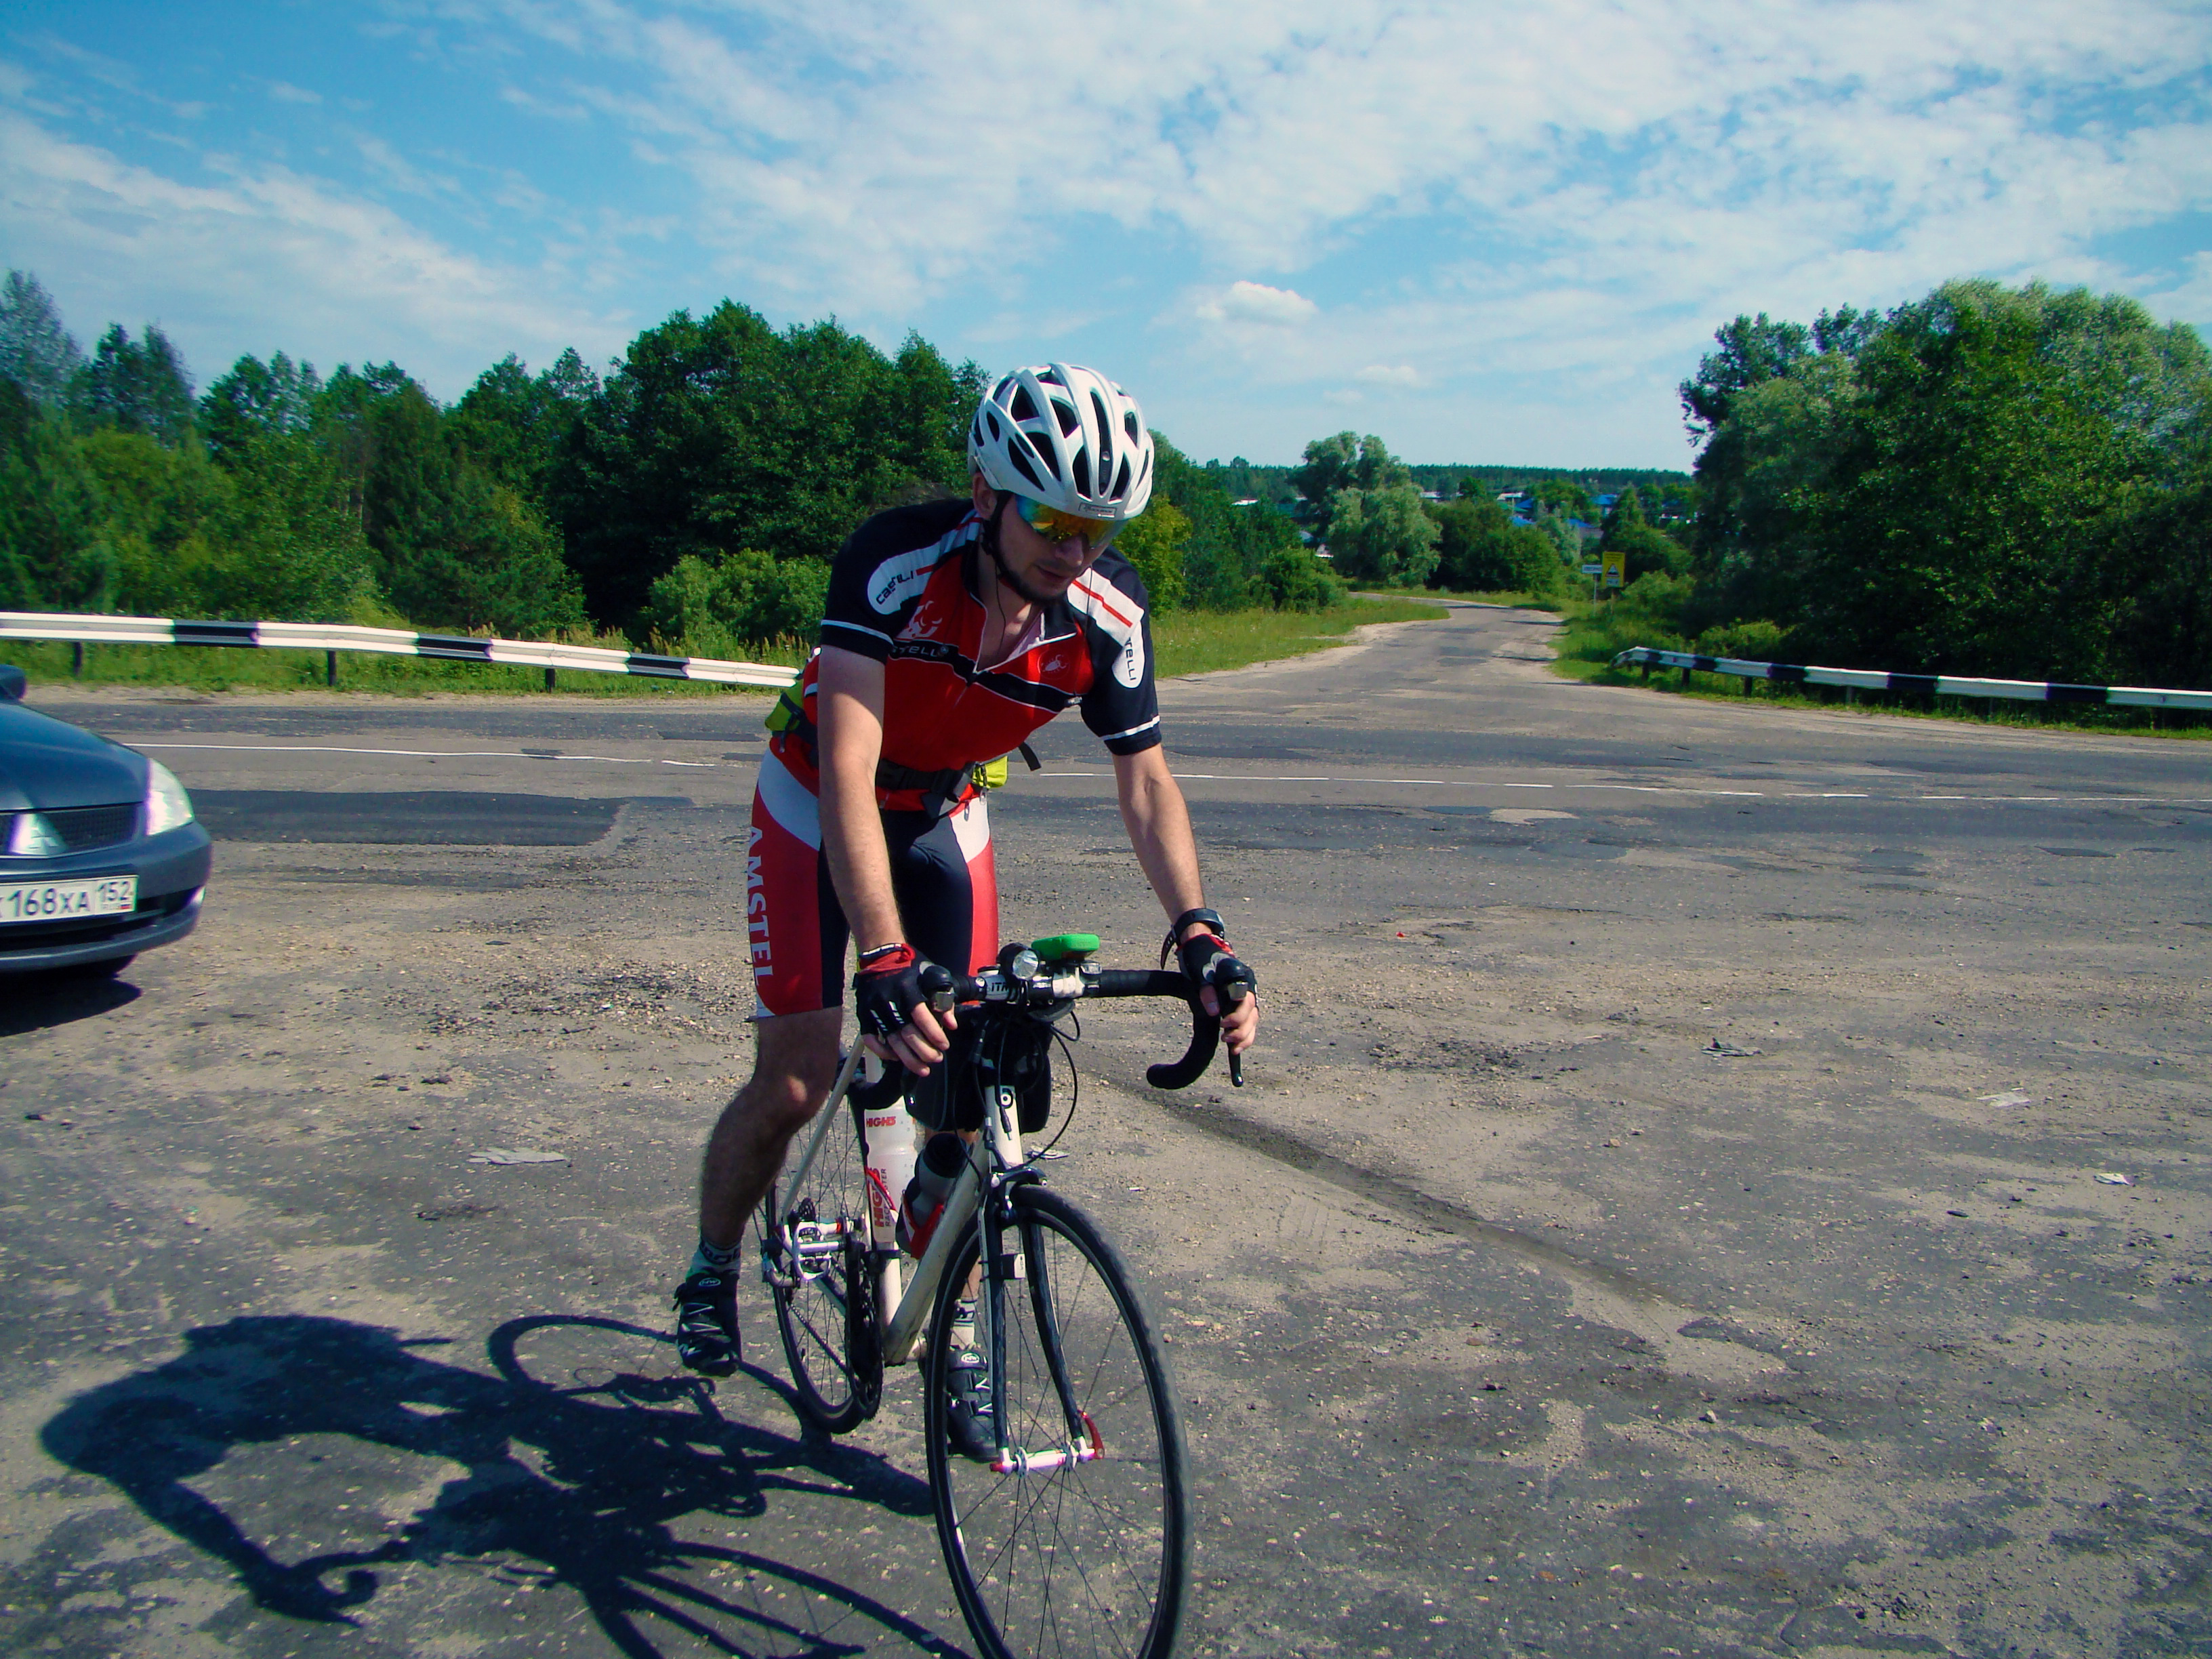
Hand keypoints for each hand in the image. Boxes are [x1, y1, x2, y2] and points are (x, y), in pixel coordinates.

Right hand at [853, 945, 957, 1073]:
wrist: (880, 954)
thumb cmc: (909, 965)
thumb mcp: (931, 974)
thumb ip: (943, 999)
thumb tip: (951, 1025)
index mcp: (907, 987)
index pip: (921, 1016)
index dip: (933, 1034)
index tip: (944, 1046)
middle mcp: (888, 999)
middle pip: (906, 1033)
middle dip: (923, 1051)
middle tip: (935, 1060)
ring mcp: (873, 1008)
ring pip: (890, 1040)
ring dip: (907, 1058)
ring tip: (922, 1069)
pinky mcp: (863, 1013)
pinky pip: (870, 1038)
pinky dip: (882, 1051)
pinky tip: (896, 1058)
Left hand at [1177, 926, 1258, 1056]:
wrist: (1202, 948)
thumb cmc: (1201, 959)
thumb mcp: (1201, 973)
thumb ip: (1207, 992)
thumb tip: (1214, 1012)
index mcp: (1240, 976)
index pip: (1245, 1000)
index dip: (1238, 1016)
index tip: (1223, 1024)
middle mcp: (1248, 986)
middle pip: (1252, 1013)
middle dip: (1240, 1029)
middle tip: (1225, 1038)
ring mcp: (1247, 995)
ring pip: (1253, 1020)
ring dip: (1244, 1036)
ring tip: (1232, 1048)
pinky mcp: (1242, 1002)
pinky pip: (1250, 1022)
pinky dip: (1245, 1036)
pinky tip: (1236, 1048)